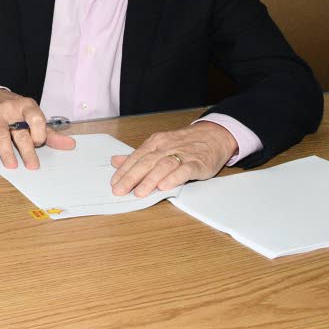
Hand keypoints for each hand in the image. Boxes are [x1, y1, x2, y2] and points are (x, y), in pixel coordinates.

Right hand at [0, 89, 74, 168]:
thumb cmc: (15, 111)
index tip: (39, 143)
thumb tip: (70, 145)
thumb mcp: (33, 117)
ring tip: (12, 165)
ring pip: (1, 134)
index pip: (36, 118)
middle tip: (32, 166)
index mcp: (27, 106)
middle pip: (19, 131)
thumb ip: (50, 133)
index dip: (39, 133)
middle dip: (26, 150)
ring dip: (6, 151)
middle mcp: (10, 109)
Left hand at [109, 122, 236, 196]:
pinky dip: (173, 178)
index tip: (114, 183)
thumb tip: (115, 161)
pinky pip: (184, 170)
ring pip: (163, 166)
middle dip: (131, 177)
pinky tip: (164, 187)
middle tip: (120, 191)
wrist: (214, 136)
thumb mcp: (159, 145)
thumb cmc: (185, 143)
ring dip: (150, 180)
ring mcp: (182, 154)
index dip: (124, 170)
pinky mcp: (197, 163)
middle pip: (146, 162)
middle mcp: (167, 147)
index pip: (136, 157)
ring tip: (139, 192)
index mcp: (156, 142)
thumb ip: (138, 156)